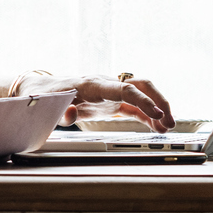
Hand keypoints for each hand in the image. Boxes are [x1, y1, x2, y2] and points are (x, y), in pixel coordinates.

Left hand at [22, 73, 173, 131]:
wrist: (42, 88)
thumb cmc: (44, 96)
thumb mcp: (46, 106)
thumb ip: (60, 112)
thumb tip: (71, 115)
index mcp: (92, 84)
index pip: (124, 89)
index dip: (143, 100)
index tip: (157, 114)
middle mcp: (105, 84)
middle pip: (141, 85)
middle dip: (159, 101)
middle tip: (170, 122)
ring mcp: (110, 92)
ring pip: (142, 93)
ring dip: (158, 108)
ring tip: (169, 128)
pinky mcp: (111, 102)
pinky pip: (134, 107)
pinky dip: (147, 116)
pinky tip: (158, 128)